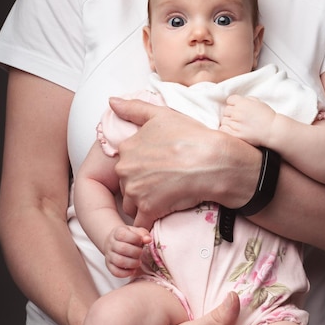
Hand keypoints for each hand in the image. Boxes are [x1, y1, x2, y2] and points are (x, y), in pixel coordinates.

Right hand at [104, 225, 151, 276]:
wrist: (115, 242)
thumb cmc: (129, 237)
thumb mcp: (136, 232)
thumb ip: (143, 234)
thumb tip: (148, 240)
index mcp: (117, 232)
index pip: (123, 235)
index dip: (135, 239)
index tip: (141, 241)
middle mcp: (111, 243)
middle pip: (122, 249)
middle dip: (135, 252)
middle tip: (141, 253)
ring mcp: (109, 255)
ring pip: (119, 261)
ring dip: (132, 263)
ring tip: (138, 262)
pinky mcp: (109, 265)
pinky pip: (115, 272)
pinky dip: (126, 273)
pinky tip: (133, 270)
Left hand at [110, 97, 260, 228]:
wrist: (214, 161)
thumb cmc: (192, 136)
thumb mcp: (162, 115)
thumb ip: (134, 109)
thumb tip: (111, 101)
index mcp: (127, 148)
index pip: (125, 164)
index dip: (142, 168)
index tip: (159, 169)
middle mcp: (125, 169)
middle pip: (126, 185)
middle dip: (141, 187)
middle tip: (166, 184)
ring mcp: (135, 190)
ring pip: (131, 204)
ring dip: (144, 205)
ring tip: (167, 199)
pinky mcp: (148, 209)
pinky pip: (141, 222)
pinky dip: (149, 223)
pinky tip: (163, 216)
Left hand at [220, 94, 275, 146]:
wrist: (273, 130)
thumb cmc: (267, 116)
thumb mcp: (258, 102)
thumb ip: (246, 100)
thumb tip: (237, 101)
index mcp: (243, 102)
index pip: (229, 100)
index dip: (233, 104)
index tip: (238, 108)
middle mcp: (237, 112)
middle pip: (226, 110)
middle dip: (231, 113)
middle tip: (239, 118)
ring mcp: (236, 123)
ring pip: (224, 120)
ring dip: (229, 122)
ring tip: (237, 125)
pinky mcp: (236, 134)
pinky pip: (223, 129)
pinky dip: (226, 129)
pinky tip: (233, 130)